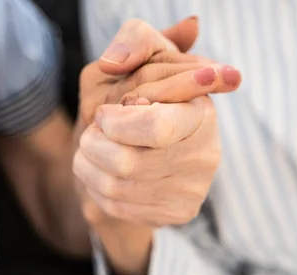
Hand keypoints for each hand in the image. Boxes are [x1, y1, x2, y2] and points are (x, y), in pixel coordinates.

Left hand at [73, 18, 240, 274]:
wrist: (138, 154)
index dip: (117, 123)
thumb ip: (139, 41)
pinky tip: (103, 174)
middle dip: (95, 145)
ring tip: (92, 151)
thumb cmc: (135, 101)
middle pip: (127, 163)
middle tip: (93, 133)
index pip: (155, 129)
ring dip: (90, 166)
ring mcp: (194, 189)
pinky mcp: (180, 214)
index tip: (106, 114)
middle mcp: (206, 154)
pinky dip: (98, 189)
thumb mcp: (133, 60)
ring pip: (117, 189)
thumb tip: (162, 38)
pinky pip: (121, 209)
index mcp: (201, 112)